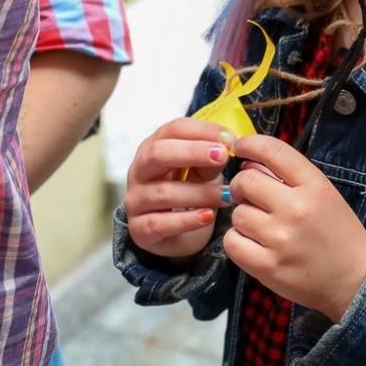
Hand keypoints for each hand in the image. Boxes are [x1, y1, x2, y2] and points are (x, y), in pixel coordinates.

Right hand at [124, 118, 235, 258]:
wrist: (178, 236)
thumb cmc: (190, 194)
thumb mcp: (202, 173)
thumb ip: (210, 160)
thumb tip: (226, 146)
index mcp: (154, 147)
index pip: (173, 129)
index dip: (202, 130)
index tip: (230, 139)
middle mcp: (139, 171)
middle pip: (157, 153)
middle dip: (192, 152)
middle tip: (222, 156)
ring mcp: (135, 200)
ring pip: (163, 192)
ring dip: (200, 193)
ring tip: (226, 195)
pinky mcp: (139, 229)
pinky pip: (160, 223)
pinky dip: (186, 220)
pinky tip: (207, 216)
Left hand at [224, 134, 365, 322]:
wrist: (354, 280)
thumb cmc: (337, 232)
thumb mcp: (323, 194)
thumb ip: (289, 176)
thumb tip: (247, 162)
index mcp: (315, 186)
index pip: (273, 151)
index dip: (250, 143)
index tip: (241, 147)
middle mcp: (297, 209)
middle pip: (246, 181)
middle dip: (242, 185)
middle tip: (250, 195)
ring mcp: (280, 239)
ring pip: (238, 213)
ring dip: (243, 216)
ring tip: (261, 225)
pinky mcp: (267, 267)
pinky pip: (232, 242)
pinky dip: (238, 240)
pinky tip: (253, 243)